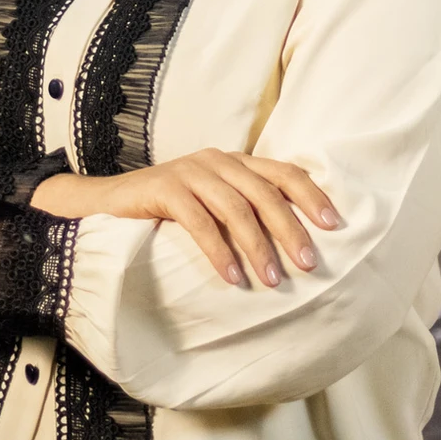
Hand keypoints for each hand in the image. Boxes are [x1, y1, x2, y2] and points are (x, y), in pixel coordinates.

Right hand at [32, 149, 337, 288]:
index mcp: (234, 162)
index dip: (311, 195)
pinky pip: (199, 221)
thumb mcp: (212, 207)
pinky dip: (218, 251)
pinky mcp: (163, 187)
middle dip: (290, 228)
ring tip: (272, 279)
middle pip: (264, 191)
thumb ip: (244, 211)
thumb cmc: (166, 212)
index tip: (334, 224)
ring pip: (235, 206)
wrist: (105, 205)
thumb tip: (292, 243)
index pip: (283, 171)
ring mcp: (189, 171)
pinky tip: (232, 277)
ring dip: (257, 245)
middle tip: (309, 262)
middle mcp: (216, 160)